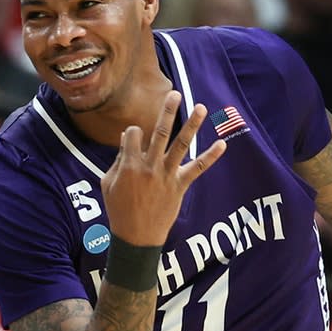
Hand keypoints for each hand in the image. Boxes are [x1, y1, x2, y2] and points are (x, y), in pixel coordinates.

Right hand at [102, 91, 226, 245]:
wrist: (136, 237)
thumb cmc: (118, 210)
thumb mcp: (109, 184)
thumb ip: (118, 161)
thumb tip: (126, 138)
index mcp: (129, 164)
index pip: (133, 135)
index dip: (133, 133)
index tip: (133, 139)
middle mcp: (149, 166)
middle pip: (159, 132)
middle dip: (167, 111)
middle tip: (174, 93)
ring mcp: (166, 175)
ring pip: (180, 145)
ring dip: (192, 125)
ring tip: (200, 107)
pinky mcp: (180, 186)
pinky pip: (197, 169)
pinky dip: (211, 157)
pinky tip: (223, 144)